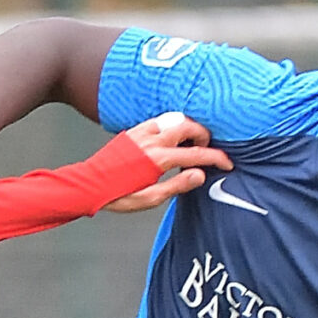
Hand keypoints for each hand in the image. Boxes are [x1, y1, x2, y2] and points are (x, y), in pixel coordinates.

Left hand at [104, 111, 231, 213]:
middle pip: (189, 126)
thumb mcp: (150, 199)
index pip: (197, 153)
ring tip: (190, 143)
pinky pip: (160, 120)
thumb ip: (177, 185)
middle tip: (205, 150)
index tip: (227, 163)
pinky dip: (172, 125)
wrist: (90, 185)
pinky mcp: (134, 130)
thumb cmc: (119, 196)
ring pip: (175, 118)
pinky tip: (171, 138)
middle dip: (204, 136)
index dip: (217, 158)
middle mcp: (152, 141)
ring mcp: (142, 132)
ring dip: (188, 127)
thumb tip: (200, 174)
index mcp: (158, 159)